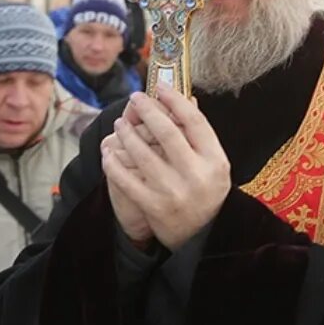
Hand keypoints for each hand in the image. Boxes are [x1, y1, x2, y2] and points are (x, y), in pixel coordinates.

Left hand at [103, 88, 230, 250]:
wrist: (201, 237)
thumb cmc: (206, 191)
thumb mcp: (214, 164)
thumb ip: (200, 135)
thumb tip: (184, 97)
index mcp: (215, 160)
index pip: (194, 121)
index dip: (175, 100)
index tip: (160, 87)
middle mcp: (196, 175)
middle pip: (167, 132)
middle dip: (147, 110)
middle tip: (135, 98)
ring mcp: (173, 191)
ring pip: (143, 152)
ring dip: (127, 133)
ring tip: (120, 123)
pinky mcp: (153, 206)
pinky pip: (126, 178)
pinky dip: (113, 162)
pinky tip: (108, 150)